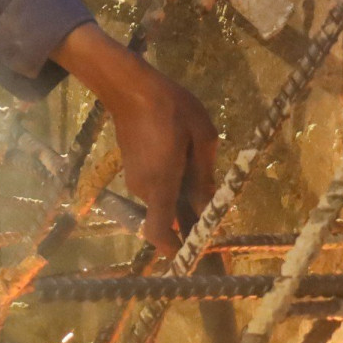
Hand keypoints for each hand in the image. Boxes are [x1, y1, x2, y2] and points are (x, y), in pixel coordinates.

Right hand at [53, 21, 217, 252]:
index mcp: (162, 184)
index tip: (192, 256)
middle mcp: (144, 189)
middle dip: (189, 214)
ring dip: (181, 191)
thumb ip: (205, 176)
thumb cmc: (171, 109)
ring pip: (163, 198)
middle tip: (212, 199)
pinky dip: (170, 180)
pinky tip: (181, 154)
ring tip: (197, 162)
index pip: (159, 232)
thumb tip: (207, 207)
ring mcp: (135, 179)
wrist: (130, 87)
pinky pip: (156, 184)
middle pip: (169, 215)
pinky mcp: (132, 169)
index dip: (174, 250)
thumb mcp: (202, 137)